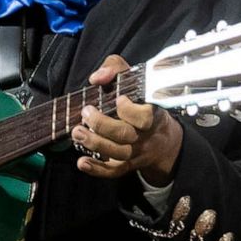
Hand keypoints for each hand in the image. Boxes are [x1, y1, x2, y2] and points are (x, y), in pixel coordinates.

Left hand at [73, 55, 183, 183]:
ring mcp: (137, 152)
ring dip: (94, 143)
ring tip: (76, 132)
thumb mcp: (137, 80)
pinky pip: (113, 171)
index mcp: (153, 114)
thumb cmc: (144, 103)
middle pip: (125, 135)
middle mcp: (146, 135)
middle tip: (86, 113)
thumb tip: (97, 77)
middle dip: (102, 124)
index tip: (118, 98)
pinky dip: (97, 169)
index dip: (129, 110)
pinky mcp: (127, 165)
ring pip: (117, 152)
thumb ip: (117, 69)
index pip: (145, 117)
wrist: (163, 139)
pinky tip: (82, 162)